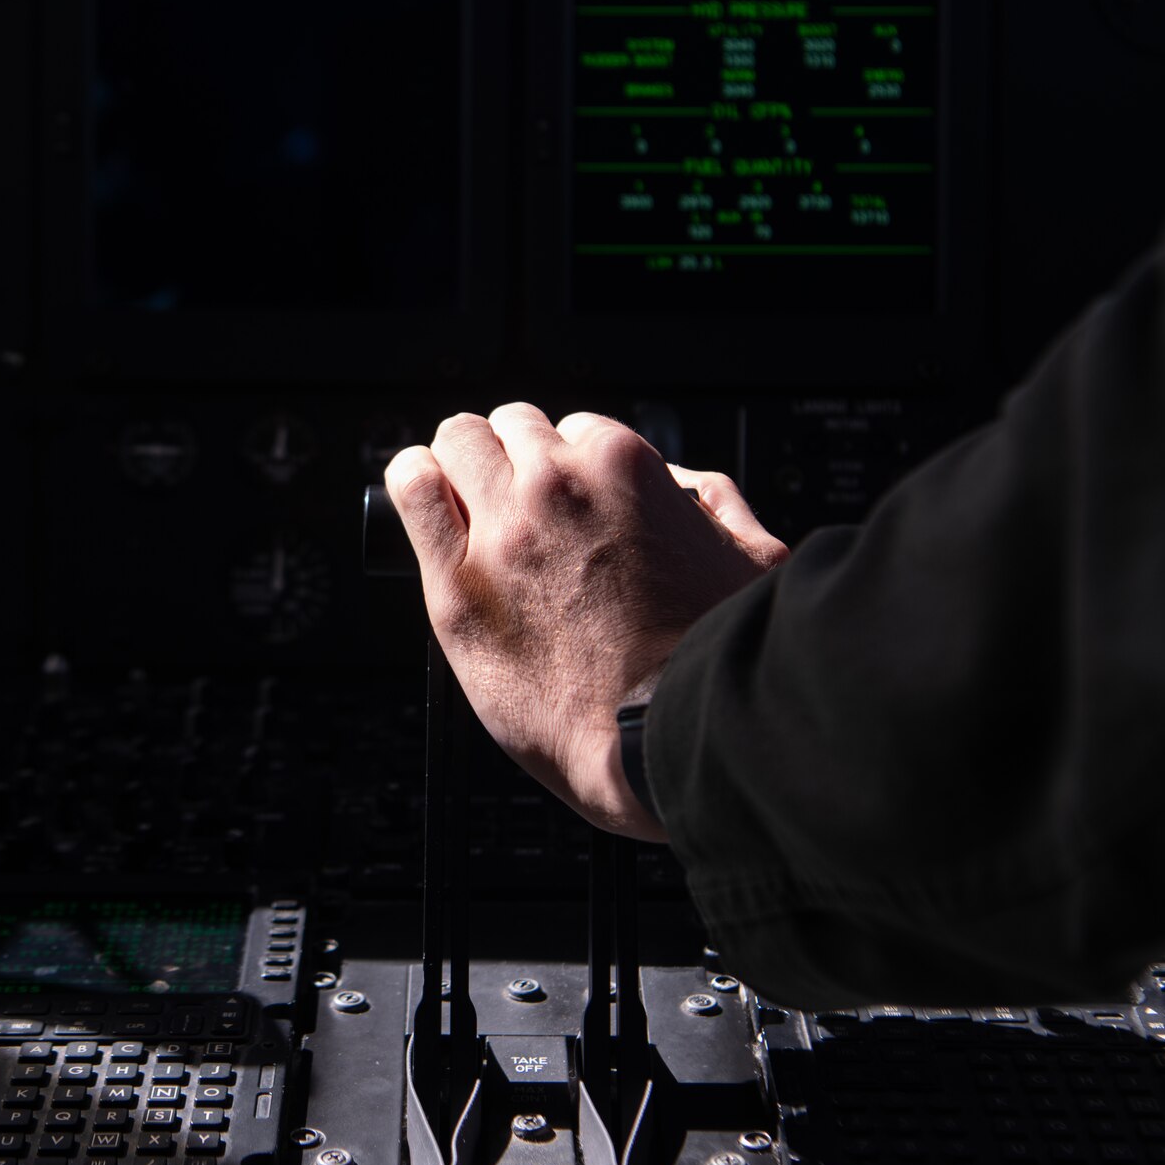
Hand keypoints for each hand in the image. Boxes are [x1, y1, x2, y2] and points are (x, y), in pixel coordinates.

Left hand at [384, 403, 787, 839]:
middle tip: (520, 504)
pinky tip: (429, 505)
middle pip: (511, 427)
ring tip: (468, 504)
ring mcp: (503, 534)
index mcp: (625, 469)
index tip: (573, 502)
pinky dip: (417, 485)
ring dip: (463, 466)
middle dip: (516, 458)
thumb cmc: (713, 661)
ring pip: (456, 443)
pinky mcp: (458, 588)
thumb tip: (688, 493)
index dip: (573, 467)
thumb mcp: (752, 562)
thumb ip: (718, 510)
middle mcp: (557, 488)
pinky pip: (413, 491)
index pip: (578, 429)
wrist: (667, 737)